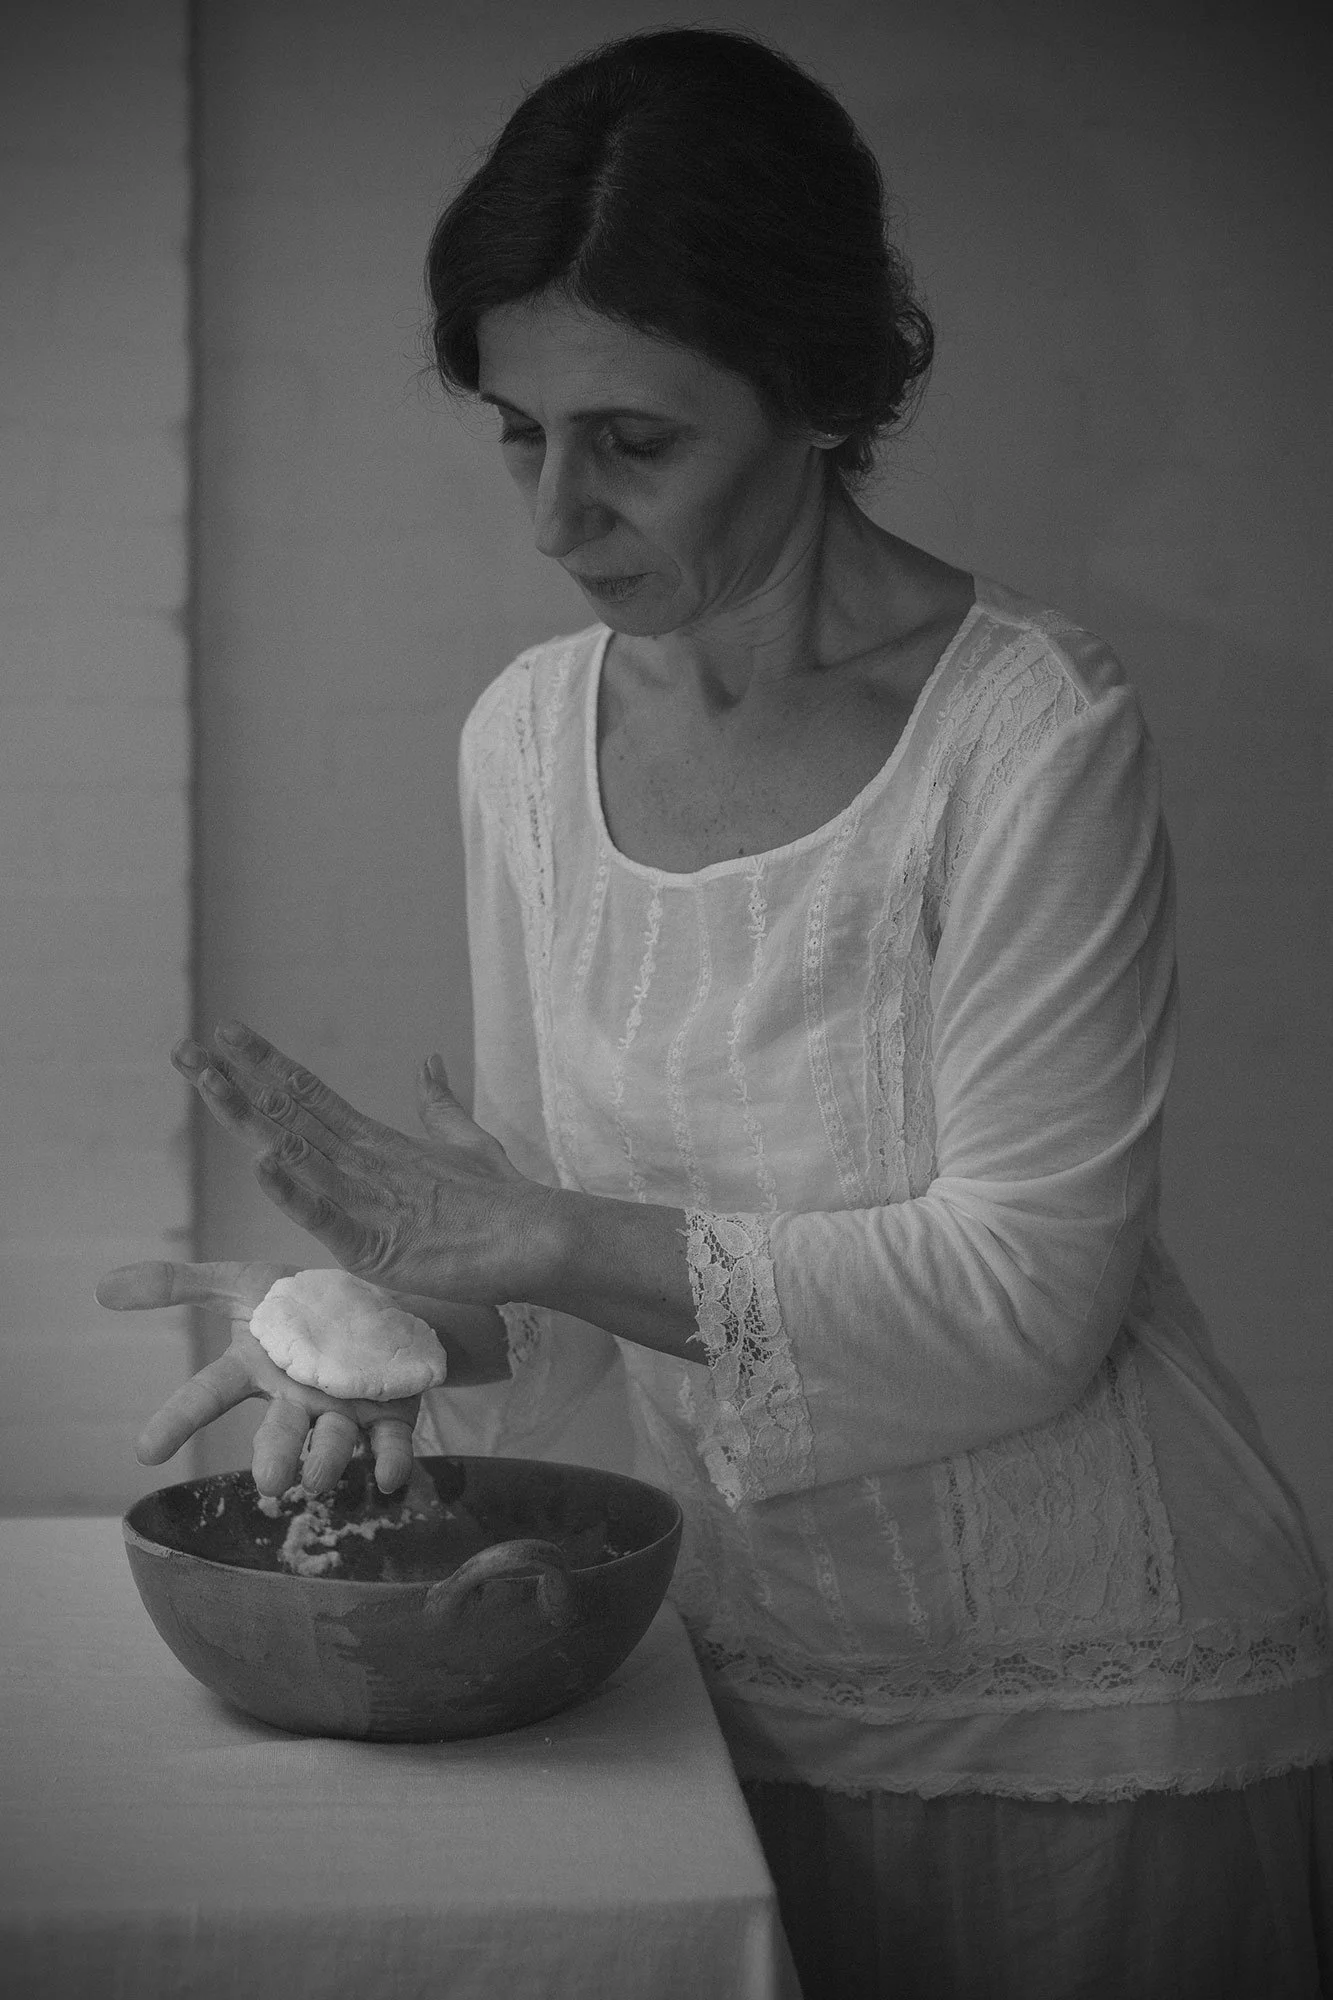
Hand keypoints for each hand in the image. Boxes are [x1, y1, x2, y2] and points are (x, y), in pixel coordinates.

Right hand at [95, 1260, 420, 1495]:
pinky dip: (391, 1461)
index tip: (146, 1450)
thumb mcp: (240, 1283)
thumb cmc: (299, 1302)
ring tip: (317, 1478)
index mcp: (256, 1371)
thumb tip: (102, 1287)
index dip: (177, 1420)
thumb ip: (179, 1285)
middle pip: (279, 1432)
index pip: (208, 1395)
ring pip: (333, 1442)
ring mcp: (342, 1411)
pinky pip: (390, 1443)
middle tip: (268, 1481)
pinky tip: (391, 1477)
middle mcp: (296, 1400)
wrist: (374, 1306)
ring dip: (327, 1461)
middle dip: (273, 1457)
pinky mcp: (389, 1415)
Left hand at [171, 1022, 550, 1302]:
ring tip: (205, 1082)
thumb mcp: (466, 1142)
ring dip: (246, 1117)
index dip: (264, 1065)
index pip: (309, 1095)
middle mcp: (364, 1159)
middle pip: (286, 1113)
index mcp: (377, 1141)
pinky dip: (294, 1191)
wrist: (538, 1237)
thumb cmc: (503, 1198)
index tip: (226, 1035)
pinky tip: (263, 1165)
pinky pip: (327, 1215)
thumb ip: (438, 1104)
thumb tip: (429, 1061)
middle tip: (185, 1050)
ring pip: (294, 1150)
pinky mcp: (377, 1244)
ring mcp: (368, 1197)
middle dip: (233, 1082)